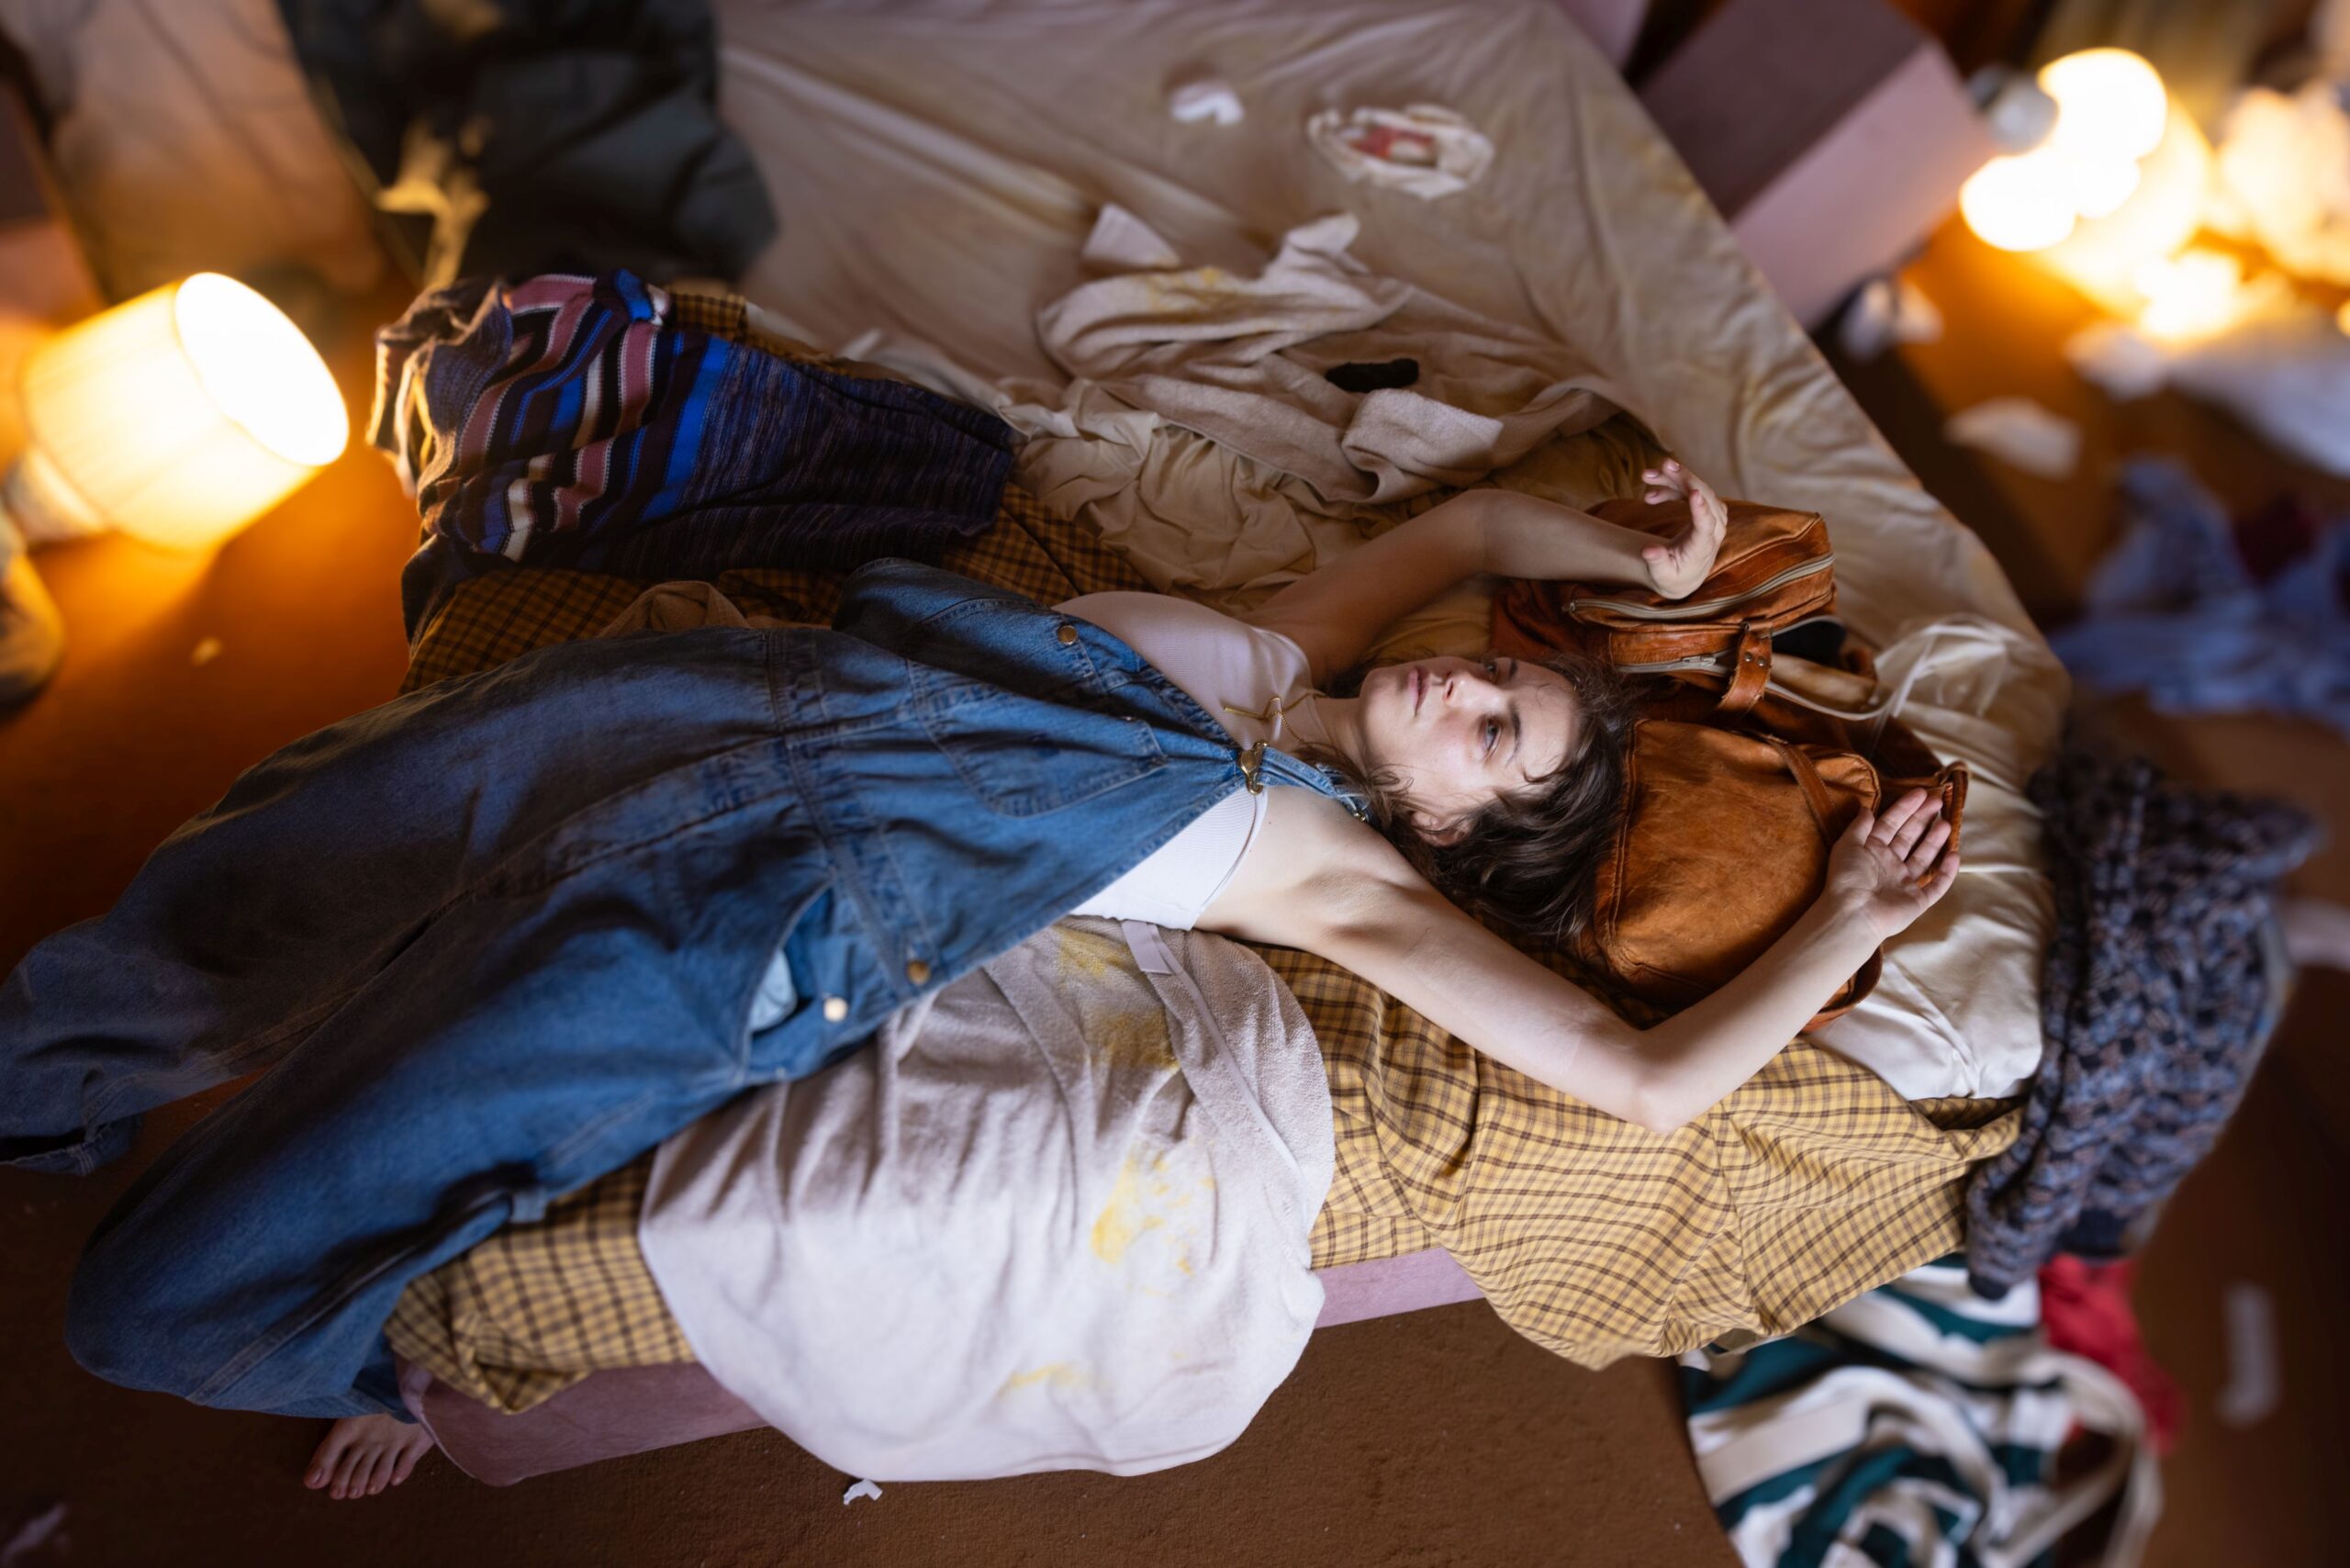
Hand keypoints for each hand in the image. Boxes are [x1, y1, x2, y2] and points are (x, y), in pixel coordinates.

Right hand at [1638, 459, 1728, 599]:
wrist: (1685, 573)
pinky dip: (1673, 486)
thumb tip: (1648, 550)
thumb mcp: (1662, 575)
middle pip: (1705, 497)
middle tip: (1663, 465)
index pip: (1707, 526)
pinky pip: (1692, 490)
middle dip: (1684, 479)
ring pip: (1697, 488)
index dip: (1701, 509)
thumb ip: (1657, 562)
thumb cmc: (1673, 576)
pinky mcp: (1706, 509)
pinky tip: (1651, 494)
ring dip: (1674, 478)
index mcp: (1703, 547)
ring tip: (1647, 475)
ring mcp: (1712, 516)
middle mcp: (1714, 529)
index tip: (1694, 493)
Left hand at [1825, 789, 1959, 940]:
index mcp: (1872, 851)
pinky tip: (1955, 856)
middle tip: (1938, 801)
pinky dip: (1946, 872)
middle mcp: (1889, 865)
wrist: (1853, 914)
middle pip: (1909, 838)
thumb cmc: (1848, 877)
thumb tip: (1866, 807)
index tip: (1921, 792)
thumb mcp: (1848, 845)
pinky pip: (1936, 886)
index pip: (1891, 824)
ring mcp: (1903, 883)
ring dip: (1935, 841)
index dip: (1905, 808)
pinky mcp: (1916, 901)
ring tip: (1947, 823)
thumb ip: (1859, 826)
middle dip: (1923, 819)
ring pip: (1923, 858)